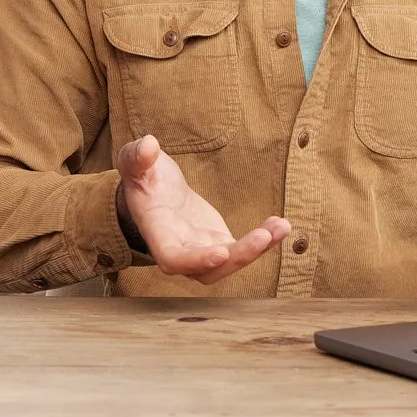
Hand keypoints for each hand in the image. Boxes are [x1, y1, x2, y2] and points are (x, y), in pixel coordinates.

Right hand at [114, 135, 289, 284]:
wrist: (154, 191)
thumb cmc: (142, 178)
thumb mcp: (134, 162)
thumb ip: (137, 156)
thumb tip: (148, 145)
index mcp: (158, 232)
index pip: (173, 258)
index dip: (195, 260)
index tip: (220, 252)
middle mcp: (180, 249)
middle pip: (209, 270)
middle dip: (238, 257)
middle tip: (263, 237)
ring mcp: (201, 249)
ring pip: (230, 263)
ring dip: (257, 251)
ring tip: (281, 228)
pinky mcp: (219, 241)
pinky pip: (243, 249)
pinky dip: (264, 240)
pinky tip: (281, 225)